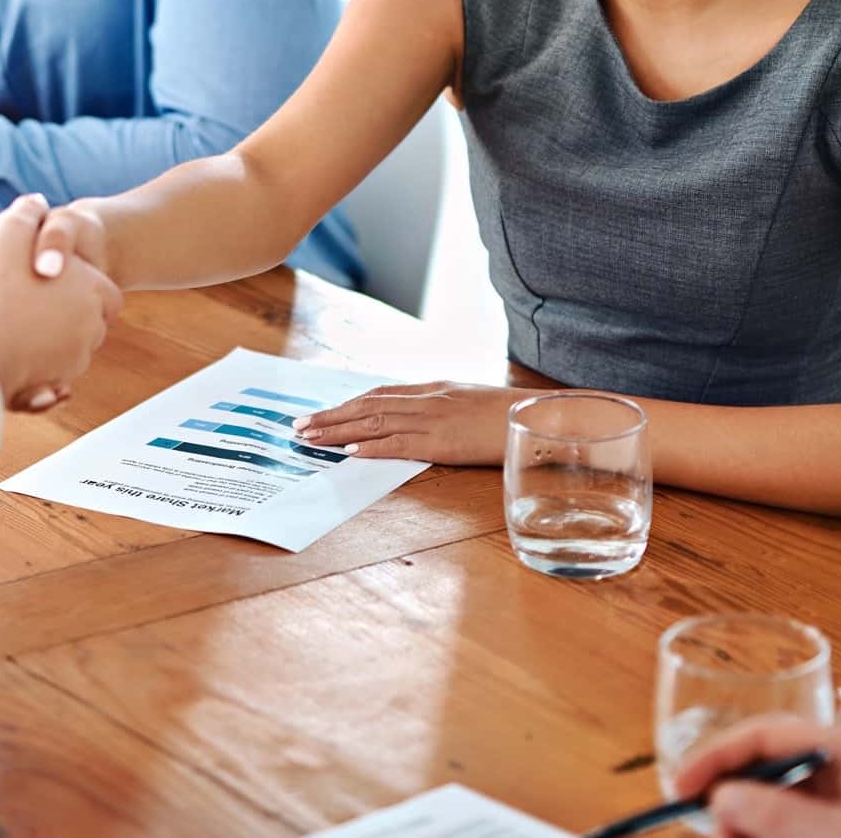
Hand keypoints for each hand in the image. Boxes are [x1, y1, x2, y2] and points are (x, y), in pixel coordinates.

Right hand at [0, 194, 124, 411]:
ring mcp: (76, 358)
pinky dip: (41, 376)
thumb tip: (36, 202)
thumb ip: (27, 214)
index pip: (107, 294)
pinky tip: (15, 360)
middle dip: (66, 320)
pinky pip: (54, 382)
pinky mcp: (55, 383)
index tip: (57, 288)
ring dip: (51, 348)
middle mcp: (92, 324)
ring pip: (71, 353)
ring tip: (17, 334)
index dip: (83, 290)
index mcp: (92, 287)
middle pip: (89, 324)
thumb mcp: (10, 232)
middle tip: (32, 310)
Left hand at [289, 380, 515, 464]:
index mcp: (433, 388)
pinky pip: (400, 443)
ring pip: (374, 422)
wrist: (541, 417)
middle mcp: (427, 398)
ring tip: (311, 439)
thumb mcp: (470, 402)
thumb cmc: (510, 414)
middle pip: (368, 405)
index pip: (379, 393)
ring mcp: (434, 418)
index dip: (347, 404)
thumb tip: (420, 421)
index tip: (323, 412)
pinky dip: (371, 446)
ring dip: (338, 431)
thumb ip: (442, 408)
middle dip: (331, 416)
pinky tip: (349, 452)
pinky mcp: (443, 441)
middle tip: (300, 426)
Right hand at [672, 718, 840, 837]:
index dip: (717, 757)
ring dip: (758, 829)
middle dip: (737, 805)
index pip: (766, 736)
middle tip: (716, 833)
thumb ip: (778, 816)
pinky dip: (782, 837)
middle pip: (771, 775)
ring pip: (786, 811)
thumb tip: (723, 798)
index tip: (681, 787)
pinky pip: (807, 829)